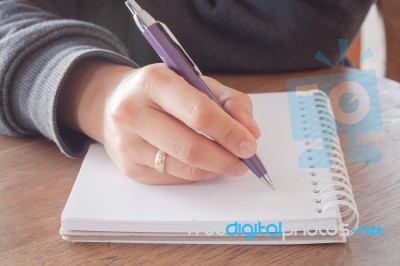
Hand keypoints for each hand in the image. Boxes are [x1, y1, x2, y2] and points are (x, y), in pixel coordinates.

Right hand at [58, 60, 259, 183]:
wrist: (112, 103)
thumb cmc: (161, 92)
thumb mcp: (195, 81)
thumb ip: (230, 102)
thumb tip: (251, 132)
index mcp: (154, 82)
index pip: (198, 113)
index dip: (229, 132)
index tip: (250, 144)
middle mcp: (133, 112)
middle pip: (190, 147)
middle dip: (225, 158)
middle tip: (244, 161)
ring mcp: (127, 143)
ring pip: (183, 168)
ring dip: (214, 169)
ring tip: (229, 162)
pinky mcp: (129, 167)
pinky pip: (173, 178)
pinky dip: (196, 174)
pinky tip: (204, 164)